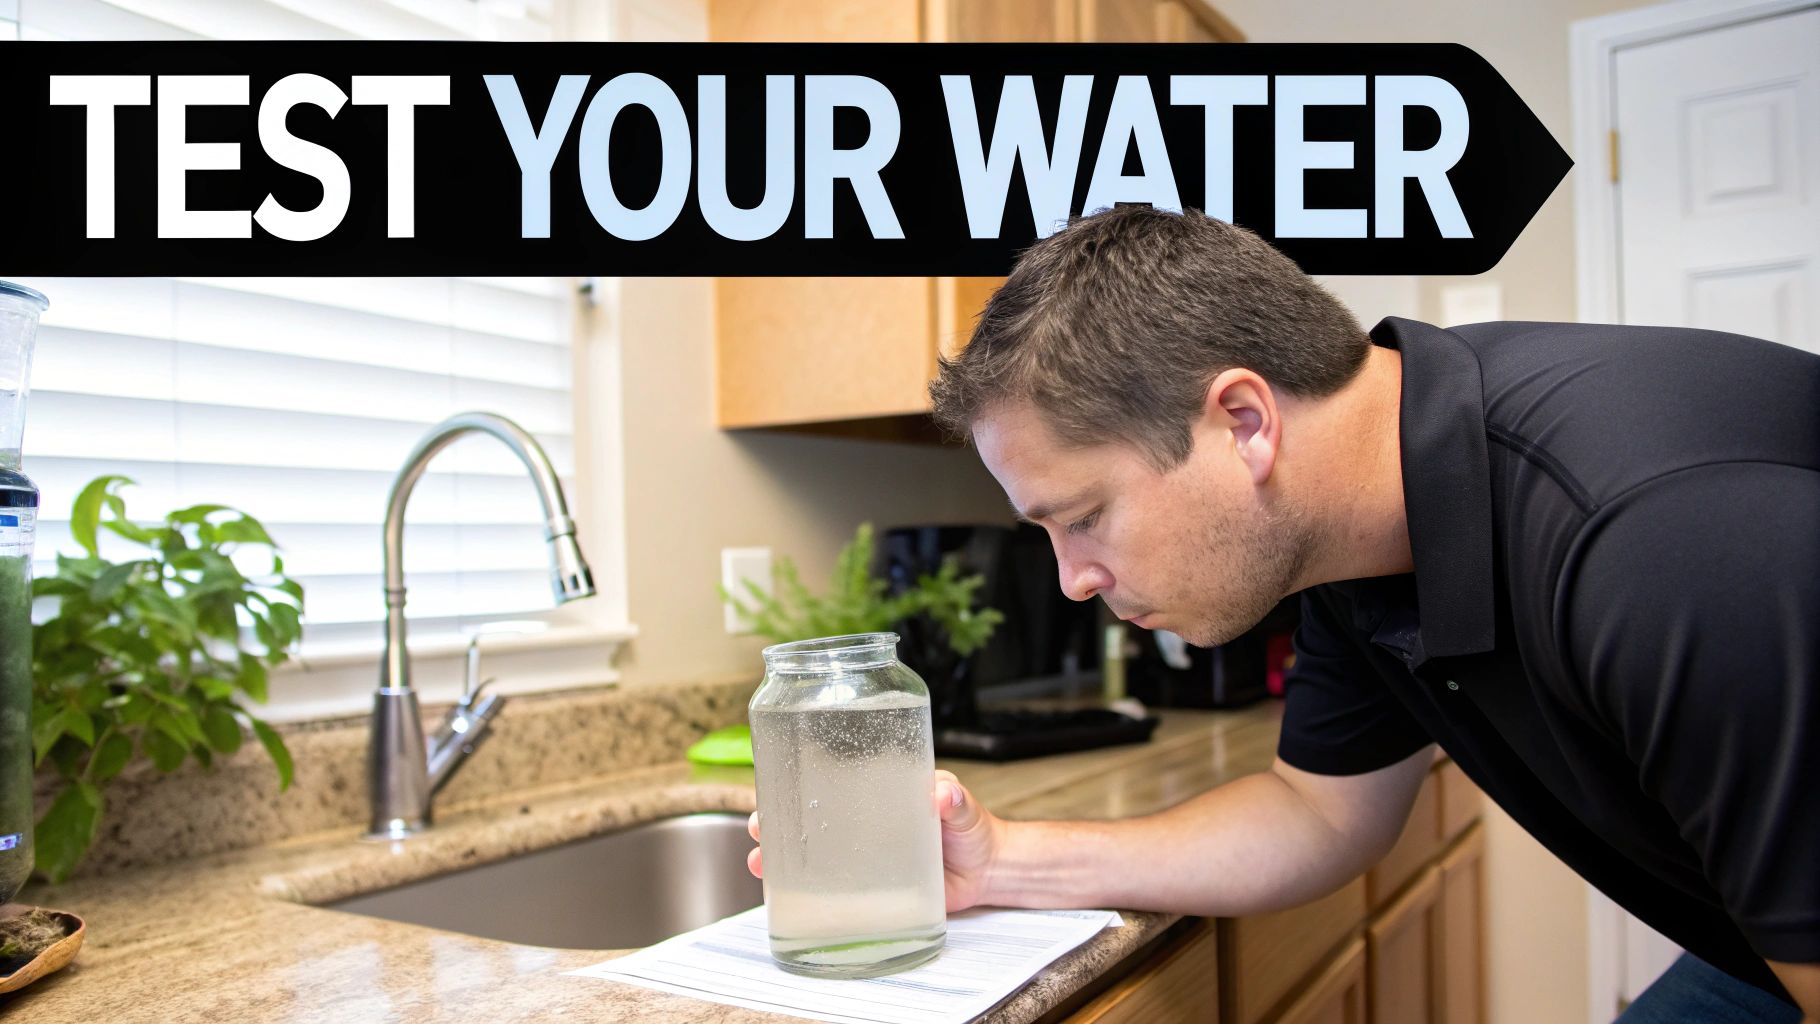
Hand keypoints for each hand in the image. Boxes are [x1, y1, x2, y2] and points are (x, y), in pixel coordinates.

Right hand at [746, 769, 1003, 912]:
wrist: (991, 871)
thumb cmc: (974, 829)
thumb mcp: (962, 806)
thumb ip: (954, 799)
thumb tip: (943, 794)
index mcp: (880, 796)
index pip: (830, 784)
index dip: (797, 784)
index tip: (773, 785)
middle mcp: (865, 825)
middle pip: (810, 820)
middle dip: (777, 823)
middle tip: (758, 828)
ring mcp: (866, 859)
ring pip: (813, 856)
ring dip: (781, 859)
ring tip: (760, 864)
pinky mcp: (873, 891)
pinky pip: (834, 892)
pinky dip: (808, 896)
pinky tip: (788, 899)